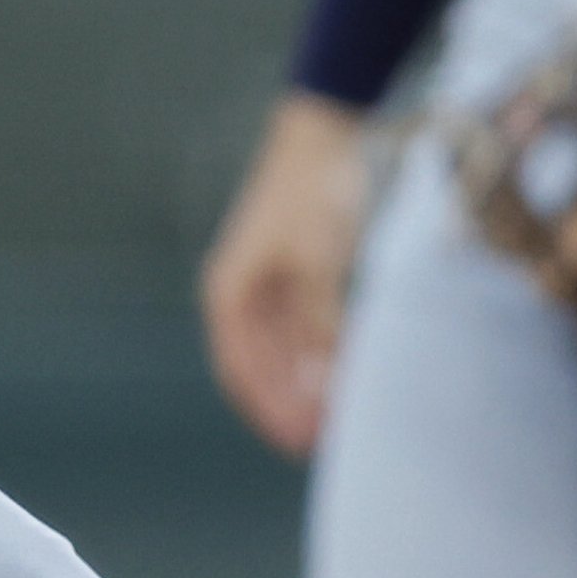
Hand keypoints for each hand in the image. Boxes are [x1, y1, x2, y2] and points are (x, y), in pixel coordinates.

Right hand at [198, 94, 372, 458]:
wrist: (324, 133)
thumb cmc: (312, 193)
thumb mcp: (317, 261)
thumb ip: (321, 321)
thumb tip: (329, 377)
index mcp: (230, 293)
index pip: (242, 371)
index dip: (269, 410)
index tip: (301, 444)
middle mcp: (241, 293)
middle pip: (261, 367)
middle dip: (291, 404)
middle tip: (326, 441)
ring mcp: (267, 284)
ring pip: (283, 352)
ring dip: (307, 384)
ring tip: (338, 415)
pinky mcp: (295, 273)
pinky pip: (304, 329)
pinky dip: (321, 354)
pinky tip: (346, 373)